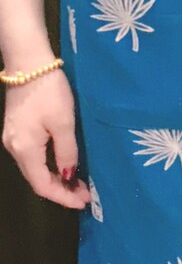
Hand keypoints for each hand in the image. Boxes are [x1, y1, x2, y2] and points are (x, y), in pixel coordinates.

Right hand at [2, 68, 91, 208]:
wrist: (28, 62)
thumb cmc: (49, 91)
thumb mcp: (64, 123)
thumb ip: (67, 152)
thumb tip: (69, 175)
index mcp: (24, 149)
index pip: (42, 185)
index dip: (63, 197)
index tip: (85, 201)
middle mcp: (14, 148)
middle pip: (36, 180)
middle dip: (61, 190)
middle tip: (86, 194)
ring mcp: (13, 139)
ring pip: (34, 170)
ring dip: (56, 179)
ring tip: (79, 184)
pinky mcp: (17, 130)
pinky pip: (33, 158)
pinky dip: (49, 166)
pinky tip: (65, 166)